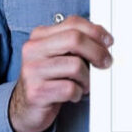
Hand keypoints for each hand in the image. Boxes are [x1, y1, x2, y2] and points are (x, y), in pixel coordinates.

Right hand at [9, 16, 112, 131]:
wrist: (23, 108)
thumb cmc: (48, 79)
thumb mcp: (59, 55)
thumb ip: (77, 43)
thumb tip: (105, 40)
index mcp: (39, 36)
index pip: (73, 23)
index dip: (96, 31)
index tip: (108, 42)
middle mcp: (33, 50)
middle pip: (75, 39)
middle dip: (97, 51)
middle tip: (106, 63)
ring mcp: (32, 71)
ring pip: (76, 66)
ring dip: (87, 78)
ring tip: (83, 84)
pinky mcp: (36, 92)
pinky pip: (70, 88)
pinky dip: (78, 93)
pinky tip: (73, 94)